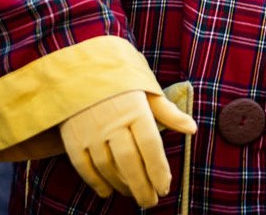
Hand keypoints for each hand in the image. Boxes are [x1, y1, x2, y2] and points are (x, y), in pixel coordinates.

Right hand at [59, 90, 196, 207]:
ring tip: (134, 193)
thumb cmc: (120, 77)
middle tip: (151, 201)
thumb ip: (168, 112)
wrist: (80, 64)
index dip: (159, 170)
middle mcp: (112, 120)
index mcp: (134, 107)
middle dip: (143, 187)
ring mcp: (90, 130)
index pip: (150, 145)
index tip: (165, 187)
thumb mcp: (146, 88)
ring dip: (122, 185)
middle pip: (130, 162)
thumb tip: (192, 129)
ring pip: (108, 168)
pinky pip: (84, 167)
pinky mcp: (72, 137)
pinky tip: (108, 190)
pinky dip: (96, 183)